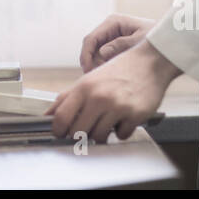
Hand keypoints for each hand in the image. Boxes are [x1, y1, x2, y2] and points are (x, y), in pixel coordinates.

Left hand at [47, 40, 180, 143]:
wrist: (150, 62)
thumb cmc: (119, 71)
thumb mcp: (89, 79)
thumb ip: (67, 97)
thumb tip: (49, 115)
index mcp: (85, 87)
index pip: (62, 117)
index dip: (58, 130)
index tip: (60, 133)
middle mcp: (99, 96)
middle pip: (78, 132)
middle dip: (80, 134)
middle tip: (86, 129)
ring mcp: (117, 106)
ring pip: (99, 137)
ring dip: (102, 133)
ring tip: (108, 119)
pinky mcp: (135, 115)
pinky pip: (121, 135)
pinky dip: (121, 130)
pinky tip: (123, 117)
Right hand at [80, 13, 154, 72]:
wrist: (170, 43)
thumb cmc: (157, 38)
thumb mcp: (140, 41)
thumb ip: (121, 45)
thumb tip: (102, 53)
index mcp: (113, 22)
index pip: (90, 39)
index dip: (86, 56)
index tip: (89, 72)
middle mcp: (109, 29)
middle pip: (91, 48)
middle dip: (93, 64)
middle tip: (103, 79)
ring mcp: (111, 38)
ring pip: (96, 55)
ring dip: (100, 67)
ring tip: (112, 77)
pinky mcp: (115, 48)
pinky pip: (105, 59)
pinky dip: (107, 68)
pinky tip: (115, 75)